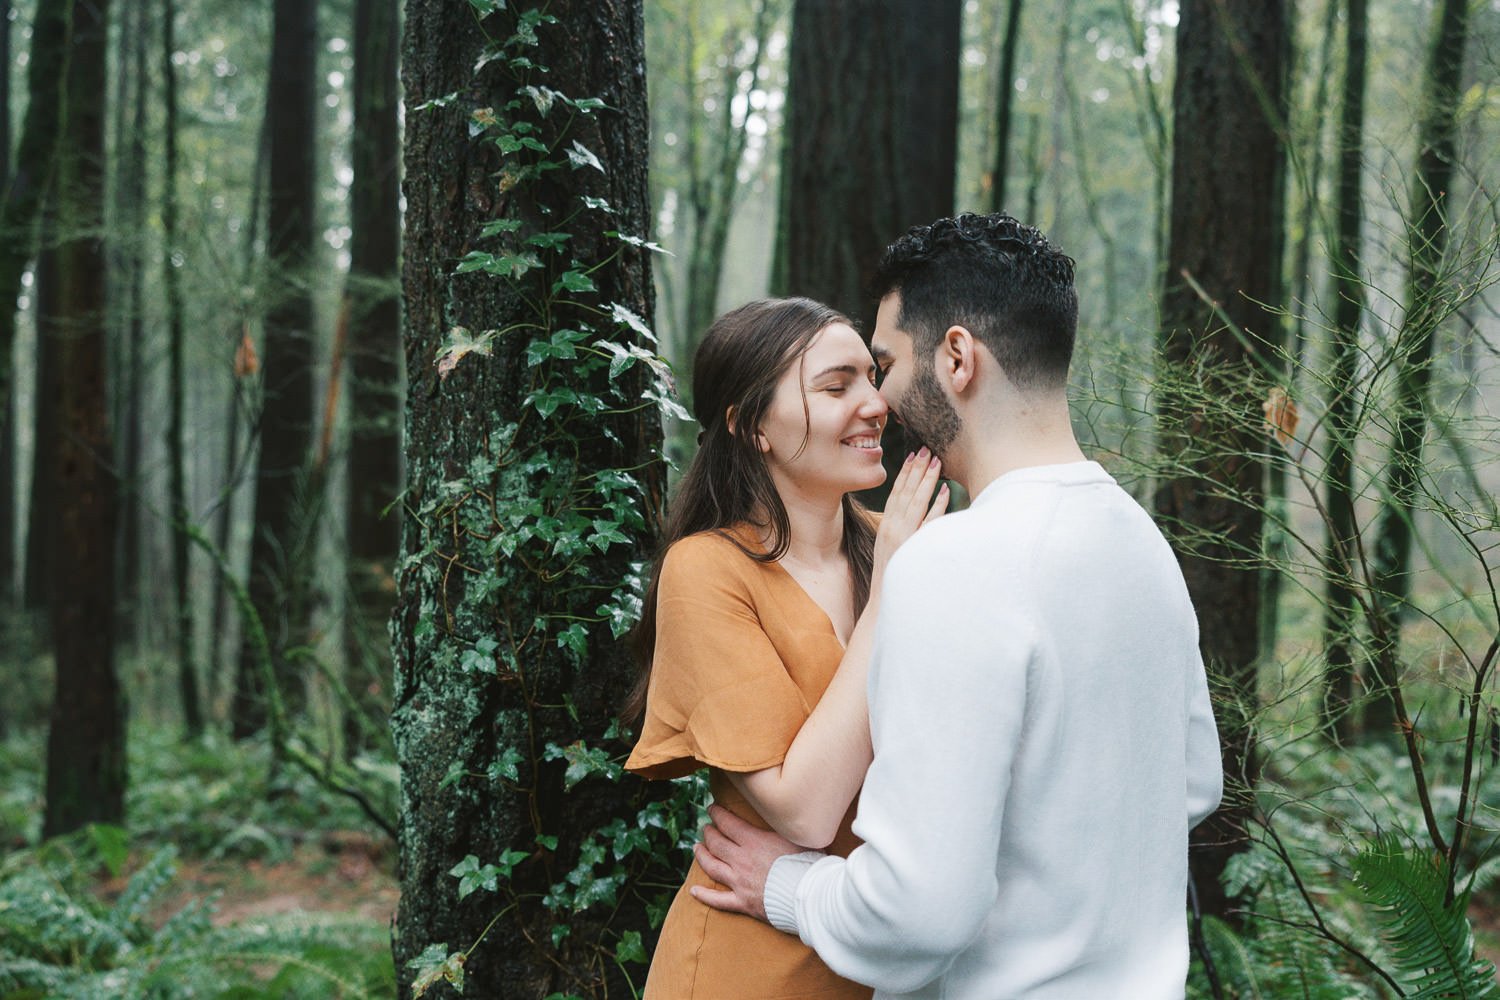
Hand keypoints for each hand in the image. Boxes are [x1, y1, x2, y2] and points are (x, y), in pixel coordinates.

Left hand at [689, 804, 803, 922]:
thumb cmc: (809, 863)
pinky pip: (718, 900)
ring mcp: (740, 882)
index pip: (728, 823)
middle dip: (709, 833)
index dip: (718, 814)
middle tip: (706, 828)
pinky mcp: (743, 903)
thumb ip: (786, 825)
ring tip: (696, 848)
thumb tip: (786, 812)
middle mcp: (742, 860)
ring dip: (702, 856)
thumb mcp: (798, 835)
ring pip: (713, 867)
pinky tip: (693, 891)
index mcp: (755, 841)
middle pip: (717, 843)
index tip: (712, 808)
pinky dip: (704, 896)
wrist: (811, 896)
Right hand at [873, 448, 948, 579]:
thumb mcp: (889, 548)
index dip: (904, 473)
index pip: (896, 493)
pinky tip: (945, 491)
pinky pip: (930, 522)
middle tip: (926, 449)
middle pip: (906, 492)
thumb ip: (897, 530)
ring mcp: (904, 536)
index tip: (912, 456)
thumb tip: (910, 515)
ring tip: (936, 462)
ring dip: (927, 480)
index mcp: (886, 526)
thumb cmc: (890, 575)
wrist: (884, 600)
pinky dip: (937, 505)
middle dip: (916, 469)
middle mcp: (893, 527)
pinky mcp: (915, 546)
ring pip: (917, 501)